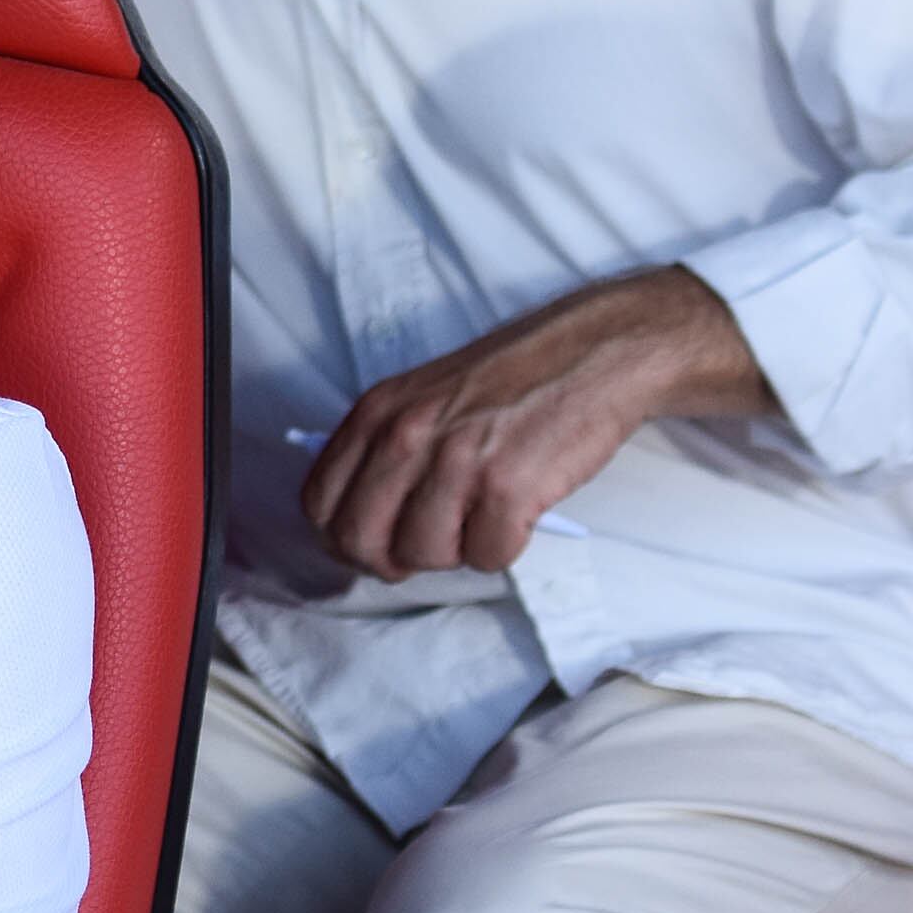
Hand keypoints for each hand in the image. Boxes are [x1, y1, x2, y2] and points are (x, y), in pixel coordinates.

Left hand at [302, 267, 769, 579]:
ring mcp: (455, 462)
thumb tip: (358, 520)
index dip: (342, 538)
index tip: (374, 542)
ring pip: (423, 555)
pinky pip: (485, 557)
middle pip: (361, 541)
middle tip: (429, 547)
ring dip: (455, 552)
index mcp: (377, 413)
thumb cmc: (512, 380)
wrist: (593, 352)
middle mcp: (406, 435)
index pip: (320, 502)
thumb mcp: (423, 396)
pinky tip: (518, 513)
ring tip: (482, 515)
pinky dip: (503, 547)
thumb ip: (384, 449)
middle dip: (391, 560)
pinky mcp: (507, 488)